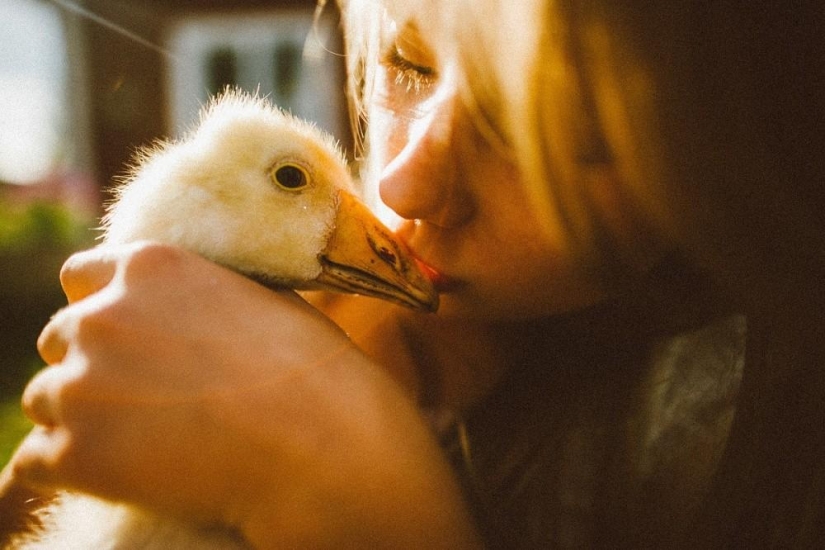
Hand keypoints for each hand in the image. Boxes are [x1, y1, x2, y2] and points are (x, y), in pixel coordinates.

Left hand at [9, 242, 479, 546]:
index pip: (81, 276)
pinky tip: (114, 473)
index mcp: (150, 267)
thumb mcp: (261, 300)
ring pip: (45, 397)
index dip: (103, 307)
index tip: (127, 338)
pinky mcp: (76, 453)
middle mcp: (102, 316)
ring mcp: (82, 384)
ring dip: (79, 416)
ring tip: (135, 439)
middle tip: (137, 396)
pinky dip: (67, 466)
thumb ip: (204, 292)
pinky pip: (36, 459)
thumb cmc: (308, 371)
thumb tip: (192, 306)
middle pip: (59, 337)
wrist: (320, 443)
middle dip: (91, 362)